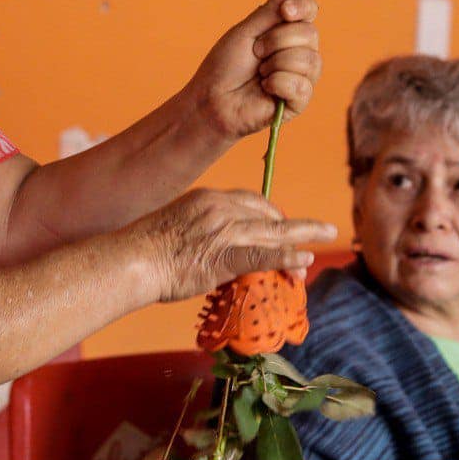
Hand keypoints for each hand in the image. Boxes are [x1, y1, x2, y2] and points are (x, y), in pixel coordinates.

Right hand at [128, 188, 335, 302]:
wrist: (131, 260)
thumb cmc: (143, 249)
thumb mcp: (175, 226)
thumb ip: (198, 228)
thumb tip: (206, 243)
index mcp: (208, 199)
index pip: (250, 201)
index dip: (272, 214)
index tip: (282, 224)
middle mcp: (220, 208)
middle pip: (267, 215)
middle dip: (295, 225)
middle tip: (320, 231)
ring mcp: (225, 231)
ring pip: (272, 233)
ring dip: (303, 236)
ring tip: (327, 236)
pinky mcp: (225, 255)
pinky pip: (263, 256)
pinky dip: (286, 257)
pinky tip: (304, 259)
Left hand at [187, 0, 320, 141]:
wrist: (212, 100)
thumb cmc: (224, 66)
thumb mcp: (245, 32)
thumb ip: (269, 11)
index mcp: (286, 30)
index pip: (309, 9)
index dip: (302, 6)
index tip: (285, 11)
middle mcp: (299, 50)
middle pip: (310, 33)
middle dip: (276, 40)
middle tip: (255, 53)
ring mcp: (302, 75)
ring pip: (309, 59)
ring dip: (275, 64)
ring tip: (259, 74)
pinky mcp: (299, 99)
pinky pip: (301, 84)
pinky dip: (277, 83)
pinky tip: (265, 89)